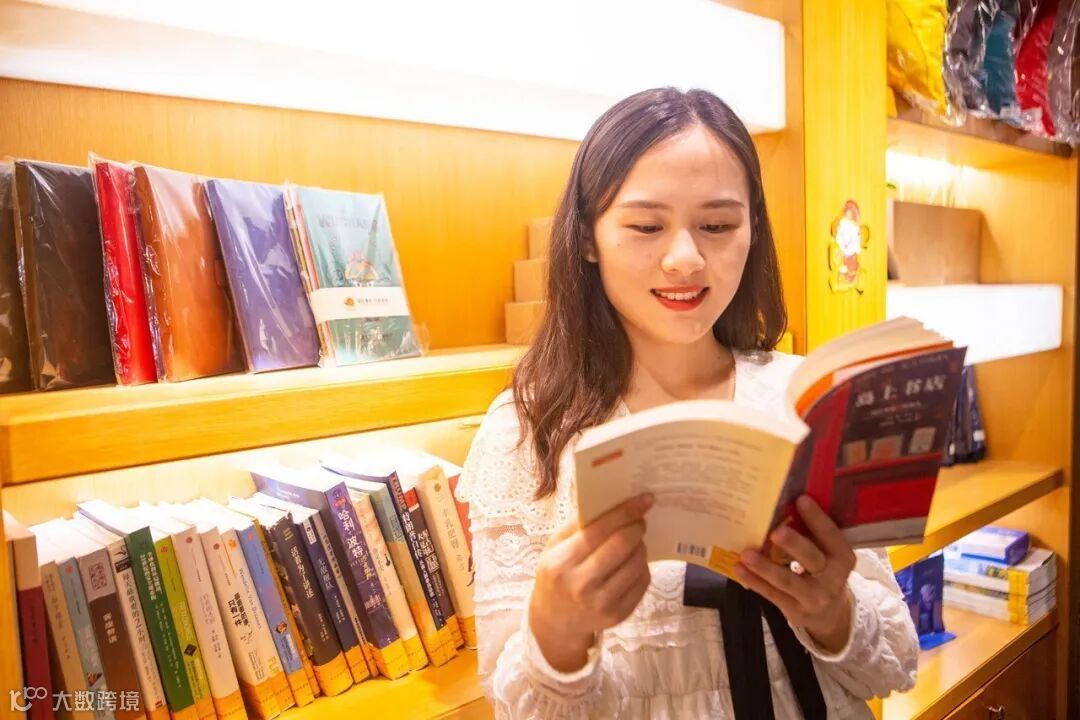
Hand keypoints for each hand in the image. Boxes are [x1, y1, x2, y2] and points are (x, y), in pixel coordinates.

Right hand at [528, 493, 653, 671]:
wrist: (555, 621)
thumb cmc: (557, 574)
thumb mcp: (555, 547)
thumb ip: (578, 524)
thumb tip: (611, 501)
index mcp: (561, 562)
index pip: (599, 530)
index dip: (624, 512)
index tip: (644, 500)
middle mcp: (581, 585)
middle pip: (622, 545)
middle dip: (636, 527)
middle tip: (640, 521)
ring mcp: (602, 603)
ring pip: (637, 563)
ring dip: (641, 546)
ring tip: (634, 542)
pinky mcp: (619, 615)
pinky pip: (642, 582)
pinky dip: (642, 567)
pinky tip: (633, 563)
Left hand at [733, 495, 856, 653]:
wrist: (829, 616)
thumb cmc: (822, 573)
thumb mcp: (827, 555)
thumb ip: (812, 535)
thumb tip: (783, 505)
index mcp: (843, 558)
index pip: (831, 536)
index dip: (817, 518)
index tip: (801, 499)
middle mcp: (832, 579)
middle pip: (811, 559)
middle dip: (793, 544)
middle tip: (776, 532)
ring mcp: (813, 598)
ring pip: (787, 580)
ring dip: (765, 567)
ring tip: (747, 553)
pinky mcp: (794, 611)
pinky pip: (772, 594)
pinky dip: (754, 581)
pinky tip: (739, 569)